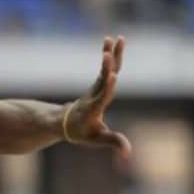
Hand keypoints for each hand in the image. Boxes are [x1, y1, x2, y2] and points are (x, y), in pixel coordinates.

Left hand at [64, 36, 131, 158]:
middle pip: (104, 78)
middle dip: (108, 65)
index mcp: (95, 108)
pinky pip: (106, 67)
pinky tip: (111, 41)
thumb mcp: (97, 139)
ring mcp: (96, 87)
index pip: (103, 96)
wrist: (65, 123)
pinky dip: (109, 54)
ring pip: (105, 69)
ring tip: (116, 38)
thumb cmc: (82, 132)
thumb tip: (128, 155)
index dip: (108, 87)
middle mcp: (95, 95)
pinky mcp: (98, 83)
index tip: (113, 75)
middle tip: (111, 50)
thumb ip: (114, 143)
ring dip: (111, 54)